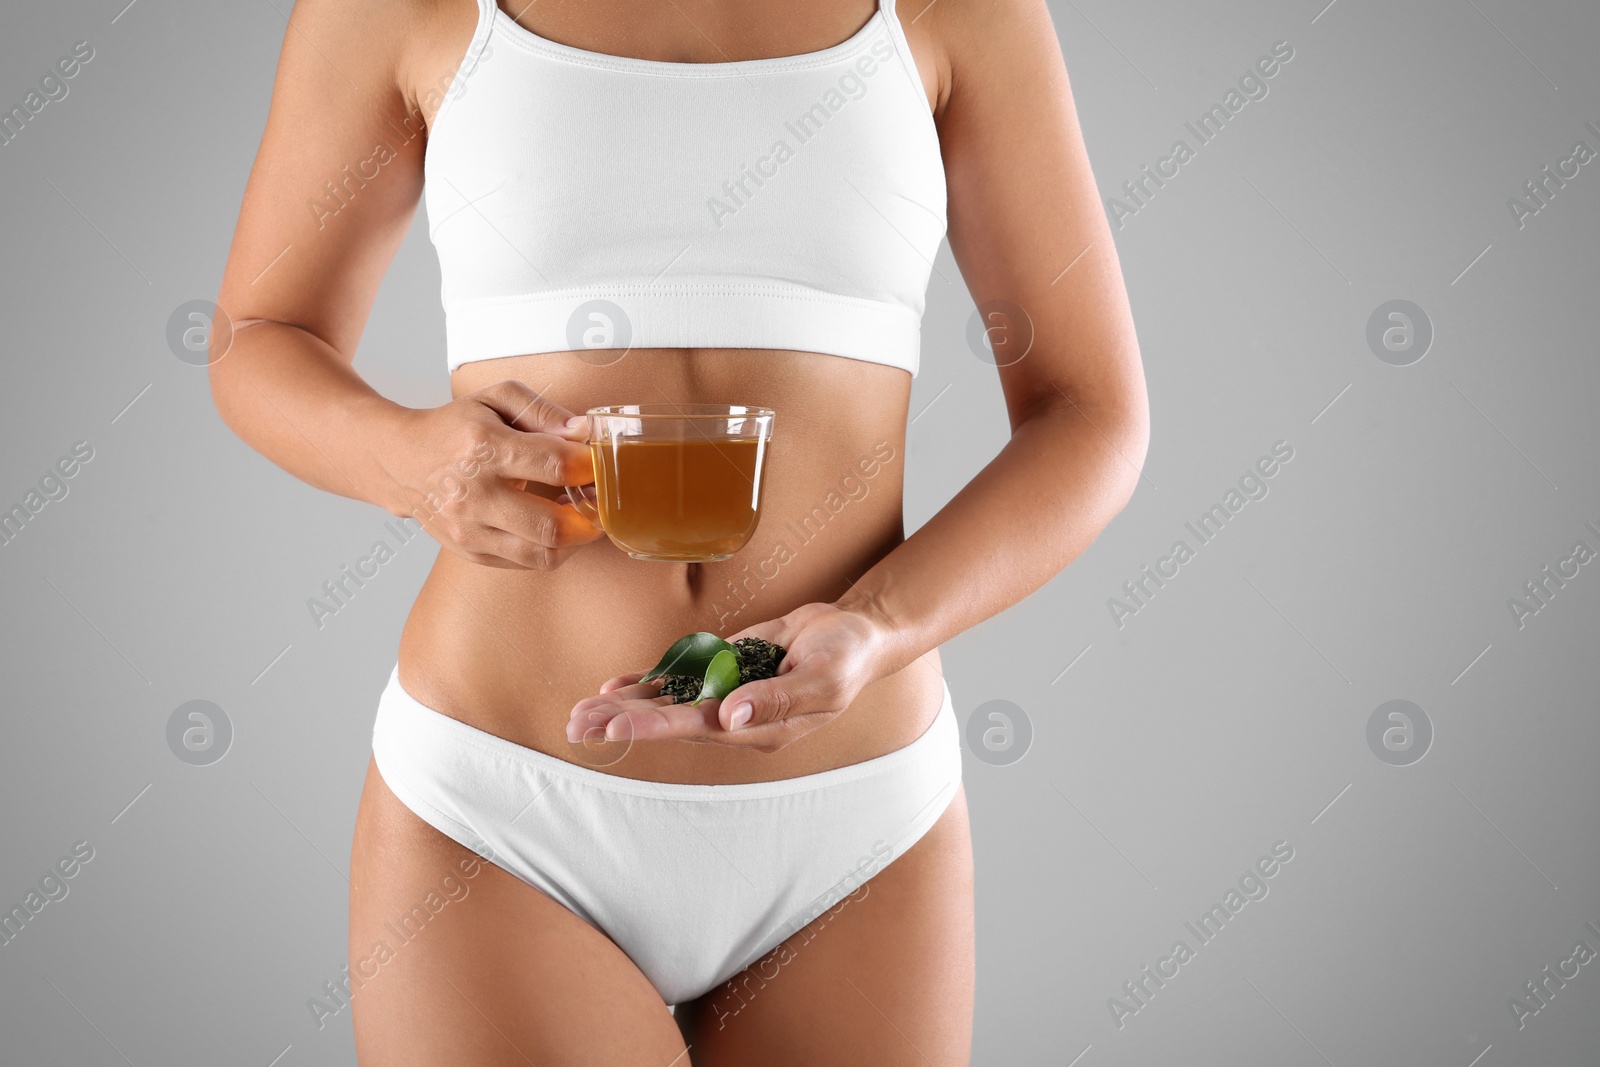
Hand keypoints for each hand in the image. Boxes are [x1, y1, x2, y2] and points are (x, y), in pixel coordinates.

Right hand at [370, 380, 604, 569]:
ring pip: (543, 555)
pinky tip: (557, 528)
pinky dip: (552, 550)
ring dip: (577, 541)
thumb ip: (544, 410)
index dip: (589, 467)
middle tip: (601, 500)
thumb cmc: (456, 427)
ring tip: (584, 519)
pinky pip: (527, 563)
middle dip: (591, 517)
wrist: (400, 460)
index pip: (555, 465)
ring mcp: (470, 530)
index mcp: (484, 448)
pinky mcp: (470, 551)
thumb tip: (585, 432)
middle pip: (552, 526)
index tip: (600, 464)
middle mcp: (475, 495)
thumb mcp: (497, 398)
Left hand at [566, 602, 892, 752]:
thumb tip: (732, 716)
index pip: (698, 729)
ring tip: (579, 714)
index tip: (618, 728)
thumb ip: (779, 698)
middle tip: (577, 725)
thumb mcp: (824, 677)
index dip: (656, 727)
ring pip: (667, 705)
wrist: (855, 633)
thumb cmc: (847, 657)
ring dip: (624, 708)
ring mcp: (727, 695)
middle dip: (623, 722)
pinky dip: (647, 684)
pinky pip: (680, 681)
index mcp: (760, 729)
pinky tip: (614, 688)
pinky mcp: (724, 671)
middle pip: (670, 723)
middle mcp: (735, 719)